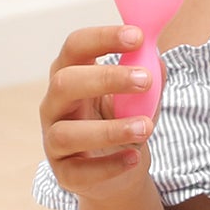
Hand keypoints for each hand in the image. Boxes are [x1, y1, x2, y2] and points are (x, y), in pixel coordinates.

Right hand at [39, 24, 159, 206]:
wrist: (122, 172)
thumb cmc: (124, 122)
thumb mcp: (140, 97)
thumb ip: (149, 78)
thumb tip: (155, 58)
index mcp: (71, 75)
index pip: (75, 47)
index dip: (103, 37)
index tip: (137, 36)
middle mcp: (54, 104)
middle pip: (64, 82)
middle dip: (106, 78)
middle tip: (145, 80)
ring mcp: (53, 140)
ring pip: (67, 132)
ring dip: (110, 129)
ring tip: (145, 127)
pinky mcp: (64, 173)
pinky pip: (79, 171)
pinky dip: (109, 165)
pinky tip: (134, 157)